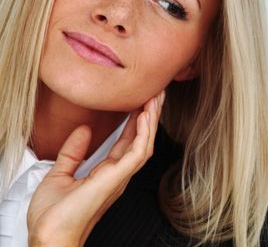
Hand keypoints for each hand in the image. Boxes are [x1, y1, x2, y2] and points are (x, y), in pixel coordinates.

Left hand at [27, 90, 164, 246]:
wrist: (50, 235)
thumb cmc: (54, 216)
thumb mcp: (59, 174)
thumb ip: (72, 152)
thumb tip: (83, 131)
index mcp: (107, 173)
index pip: (127, 142)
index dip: (135, 121)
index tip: (139, 102)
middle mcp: (118, 174)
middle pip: (141, 140)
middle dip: (150, 116)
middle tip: (156, 95)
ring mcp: (120, 176)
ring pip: (145, 144)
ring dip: (152, 120)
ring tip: (156, 99)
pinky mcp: (117, 177)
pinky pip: (138, 152)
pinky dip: (144, 133)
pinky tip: (145, 116)